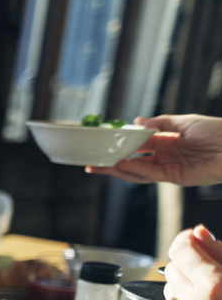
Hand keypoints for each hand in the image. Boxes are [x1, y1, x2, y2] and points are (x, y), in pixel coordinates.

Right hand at [87, 114, 221, 185]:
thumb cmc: (218, 131)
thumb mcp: (186, 121)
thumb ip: (160, 123)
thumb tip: (136, 122)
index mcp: (168, 140)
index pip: (139, 143)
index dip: (121, 143)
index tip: (103, 142)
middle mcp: (165, 155)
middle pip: (133, 159)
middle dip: (112, 160)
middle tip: (91, 160)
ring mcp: (169, 167)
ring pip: (137, 170)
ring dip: (116, 169)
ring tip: (97, 166)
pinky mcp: (176, 177)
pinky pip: (150, 175)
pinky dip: (134, 171)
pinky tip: (120, 166)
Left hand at [163, 225, 221, 299]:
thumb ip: (218, 251)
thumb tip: (198, 232)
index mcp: (215, 286)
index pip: (180, 250)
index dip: (187, 240)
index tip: (194, 239)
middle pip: (172, 268)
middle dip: (187, 264)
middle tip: (210, 268)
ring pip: (169, 289)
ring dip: (184, 284)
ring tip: (210, 289)